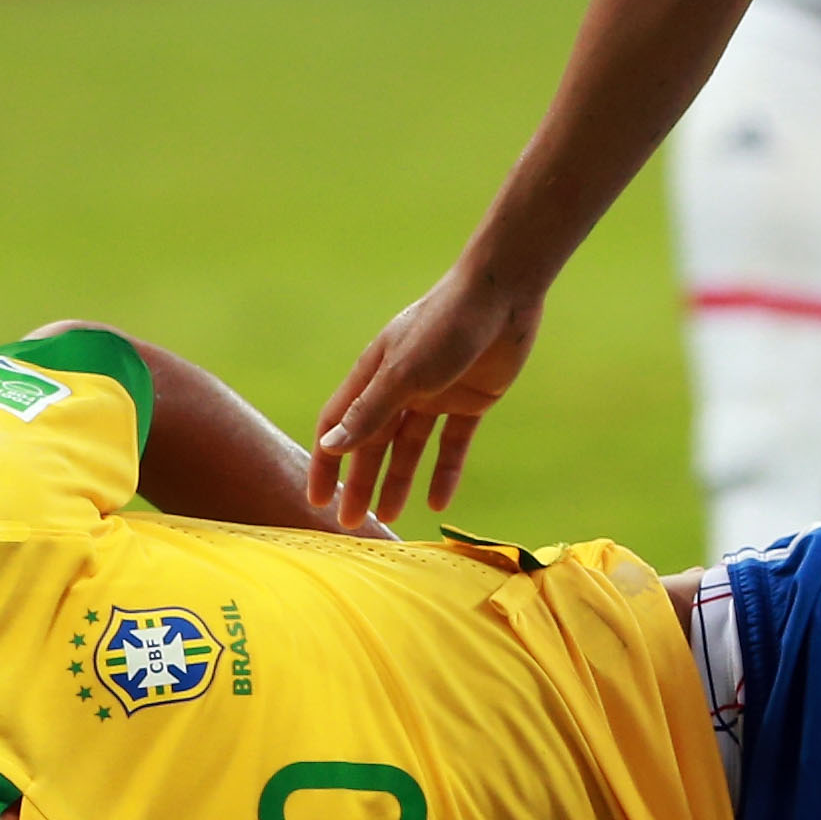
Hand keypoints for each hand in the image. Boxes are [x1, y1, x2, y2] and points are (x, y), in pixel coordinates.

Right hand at [309, 262, 542, 529]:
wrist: (502, 295)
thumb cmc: (445, 325)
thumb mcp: (404, 374)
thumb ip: (369, 413)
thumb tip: (330, 447)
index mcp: (374, 375)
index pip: (339, 425)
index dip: (326, 462)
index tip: (317, 500)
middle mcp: (400, 386)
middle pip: (373, 442)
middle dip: (361, 482)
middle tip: (352, 523)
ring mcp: (435, 394)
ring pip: (410, 447)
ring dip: (398, 480)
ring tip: (390, 517)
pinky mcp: (469, 401)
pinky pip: (451, 445)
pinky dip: (444, 472)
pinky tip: (437, 503)